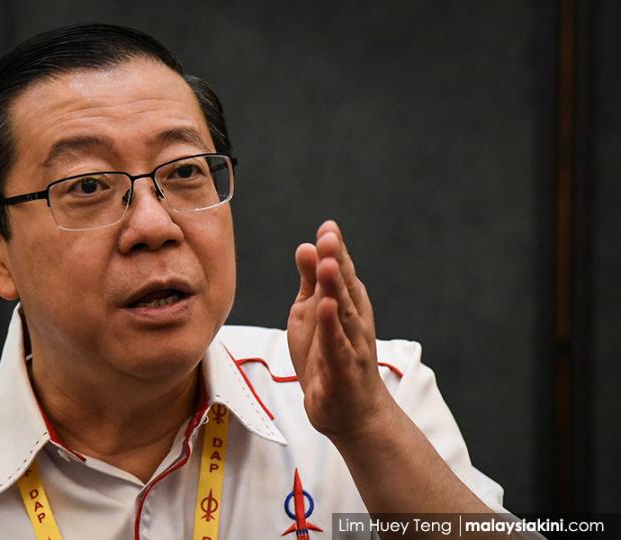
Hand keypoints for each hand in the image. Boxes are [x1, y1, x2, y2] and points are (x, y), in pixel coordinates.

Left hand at [287, 220, 392, 440]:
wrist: (351, 411)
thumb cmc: (329, 359)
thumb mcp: (311, 315)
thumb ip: (311, 282)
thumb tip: (307, 246)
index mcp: (347, 304)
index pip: (342, 272)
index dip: (335, 250)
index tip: (328, 226)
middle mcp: (354, 320)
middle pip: (345, 286)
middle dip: (337, 260)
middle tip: (329, 235)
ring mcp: (351, 344)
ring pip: (343, 312)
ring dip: (335, 287)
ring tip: (327, 263)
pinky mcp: (343, 369)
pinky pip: (337, 345)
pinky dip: (331, 327)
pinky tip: (326, 308)